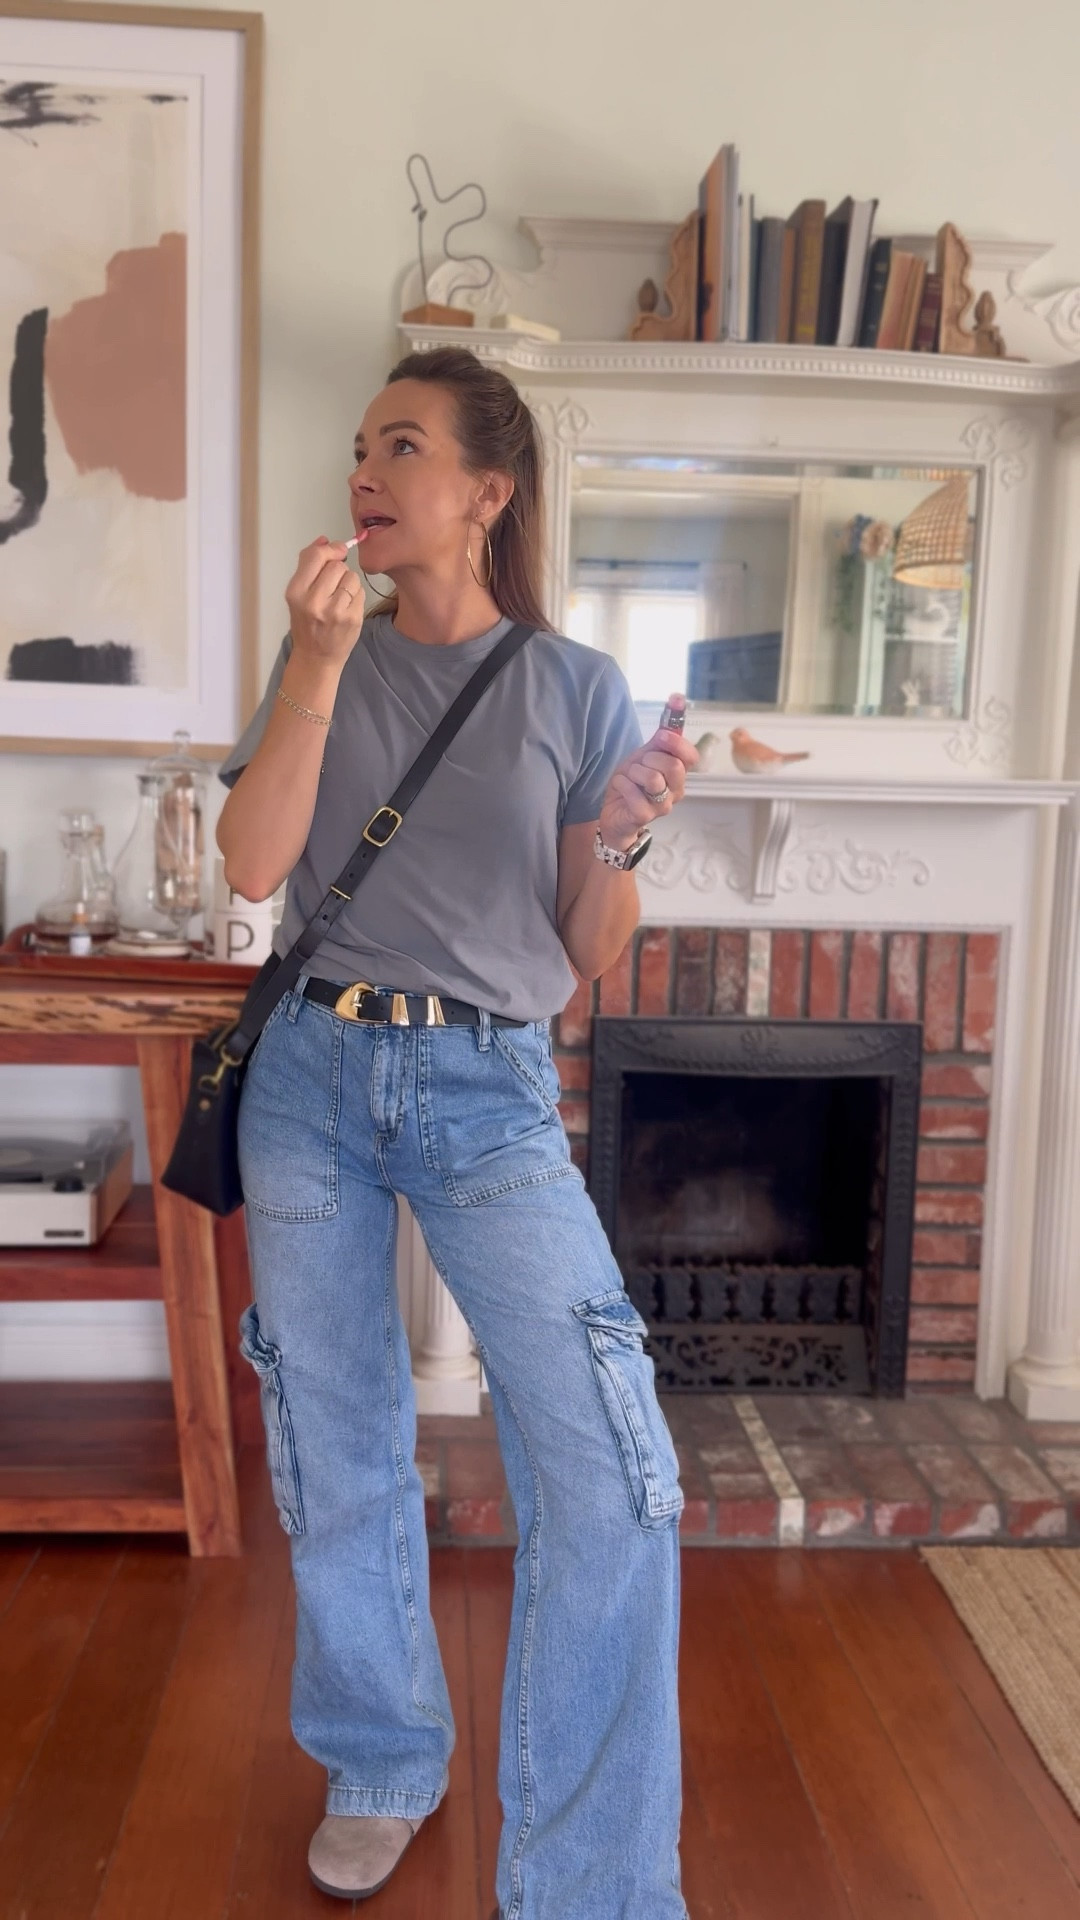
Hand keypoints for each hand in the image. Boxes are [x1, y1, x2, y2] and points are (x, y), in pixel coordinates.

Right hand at [285, 535, 366, 665]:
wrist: (317, 658)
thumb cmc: (307, 623)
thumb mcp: (298, 594)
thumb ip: (309, 564)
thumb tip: (324, 540)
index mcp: (296, 593)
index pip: (316, 556)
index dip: (330, 549)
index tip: (337, 550)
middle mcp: (314, 602)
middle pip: (337, 565)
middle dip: (338, 569)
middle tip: (333, 584)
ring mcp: (335, 612)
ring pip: (352, 577)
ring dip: (348, 582)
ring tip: (339, 597)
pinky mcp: (353, 619)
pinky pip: (360, 592)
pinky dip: (356, 595)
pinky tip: (346, 607)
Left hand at [598, 691, 698, 849]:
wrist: (614, 813)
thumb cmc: (632, 784)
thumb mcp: (645, 755)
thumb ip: (662, 734)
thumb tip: (677, 698)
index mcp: (678, 774)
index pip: (691, 756)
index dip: (676, 743)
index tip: (660, 736)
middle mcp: (676, 791)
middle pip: (674, 766)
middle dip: (650, 758)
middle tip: (640, 763)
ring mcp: (662, 806)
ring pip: (653, 779)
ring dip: (634, 772)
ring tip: (629, 777)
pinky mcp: (645, 816)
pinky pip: (635, 793)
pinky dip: (622, 784)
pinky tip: (621, 787)